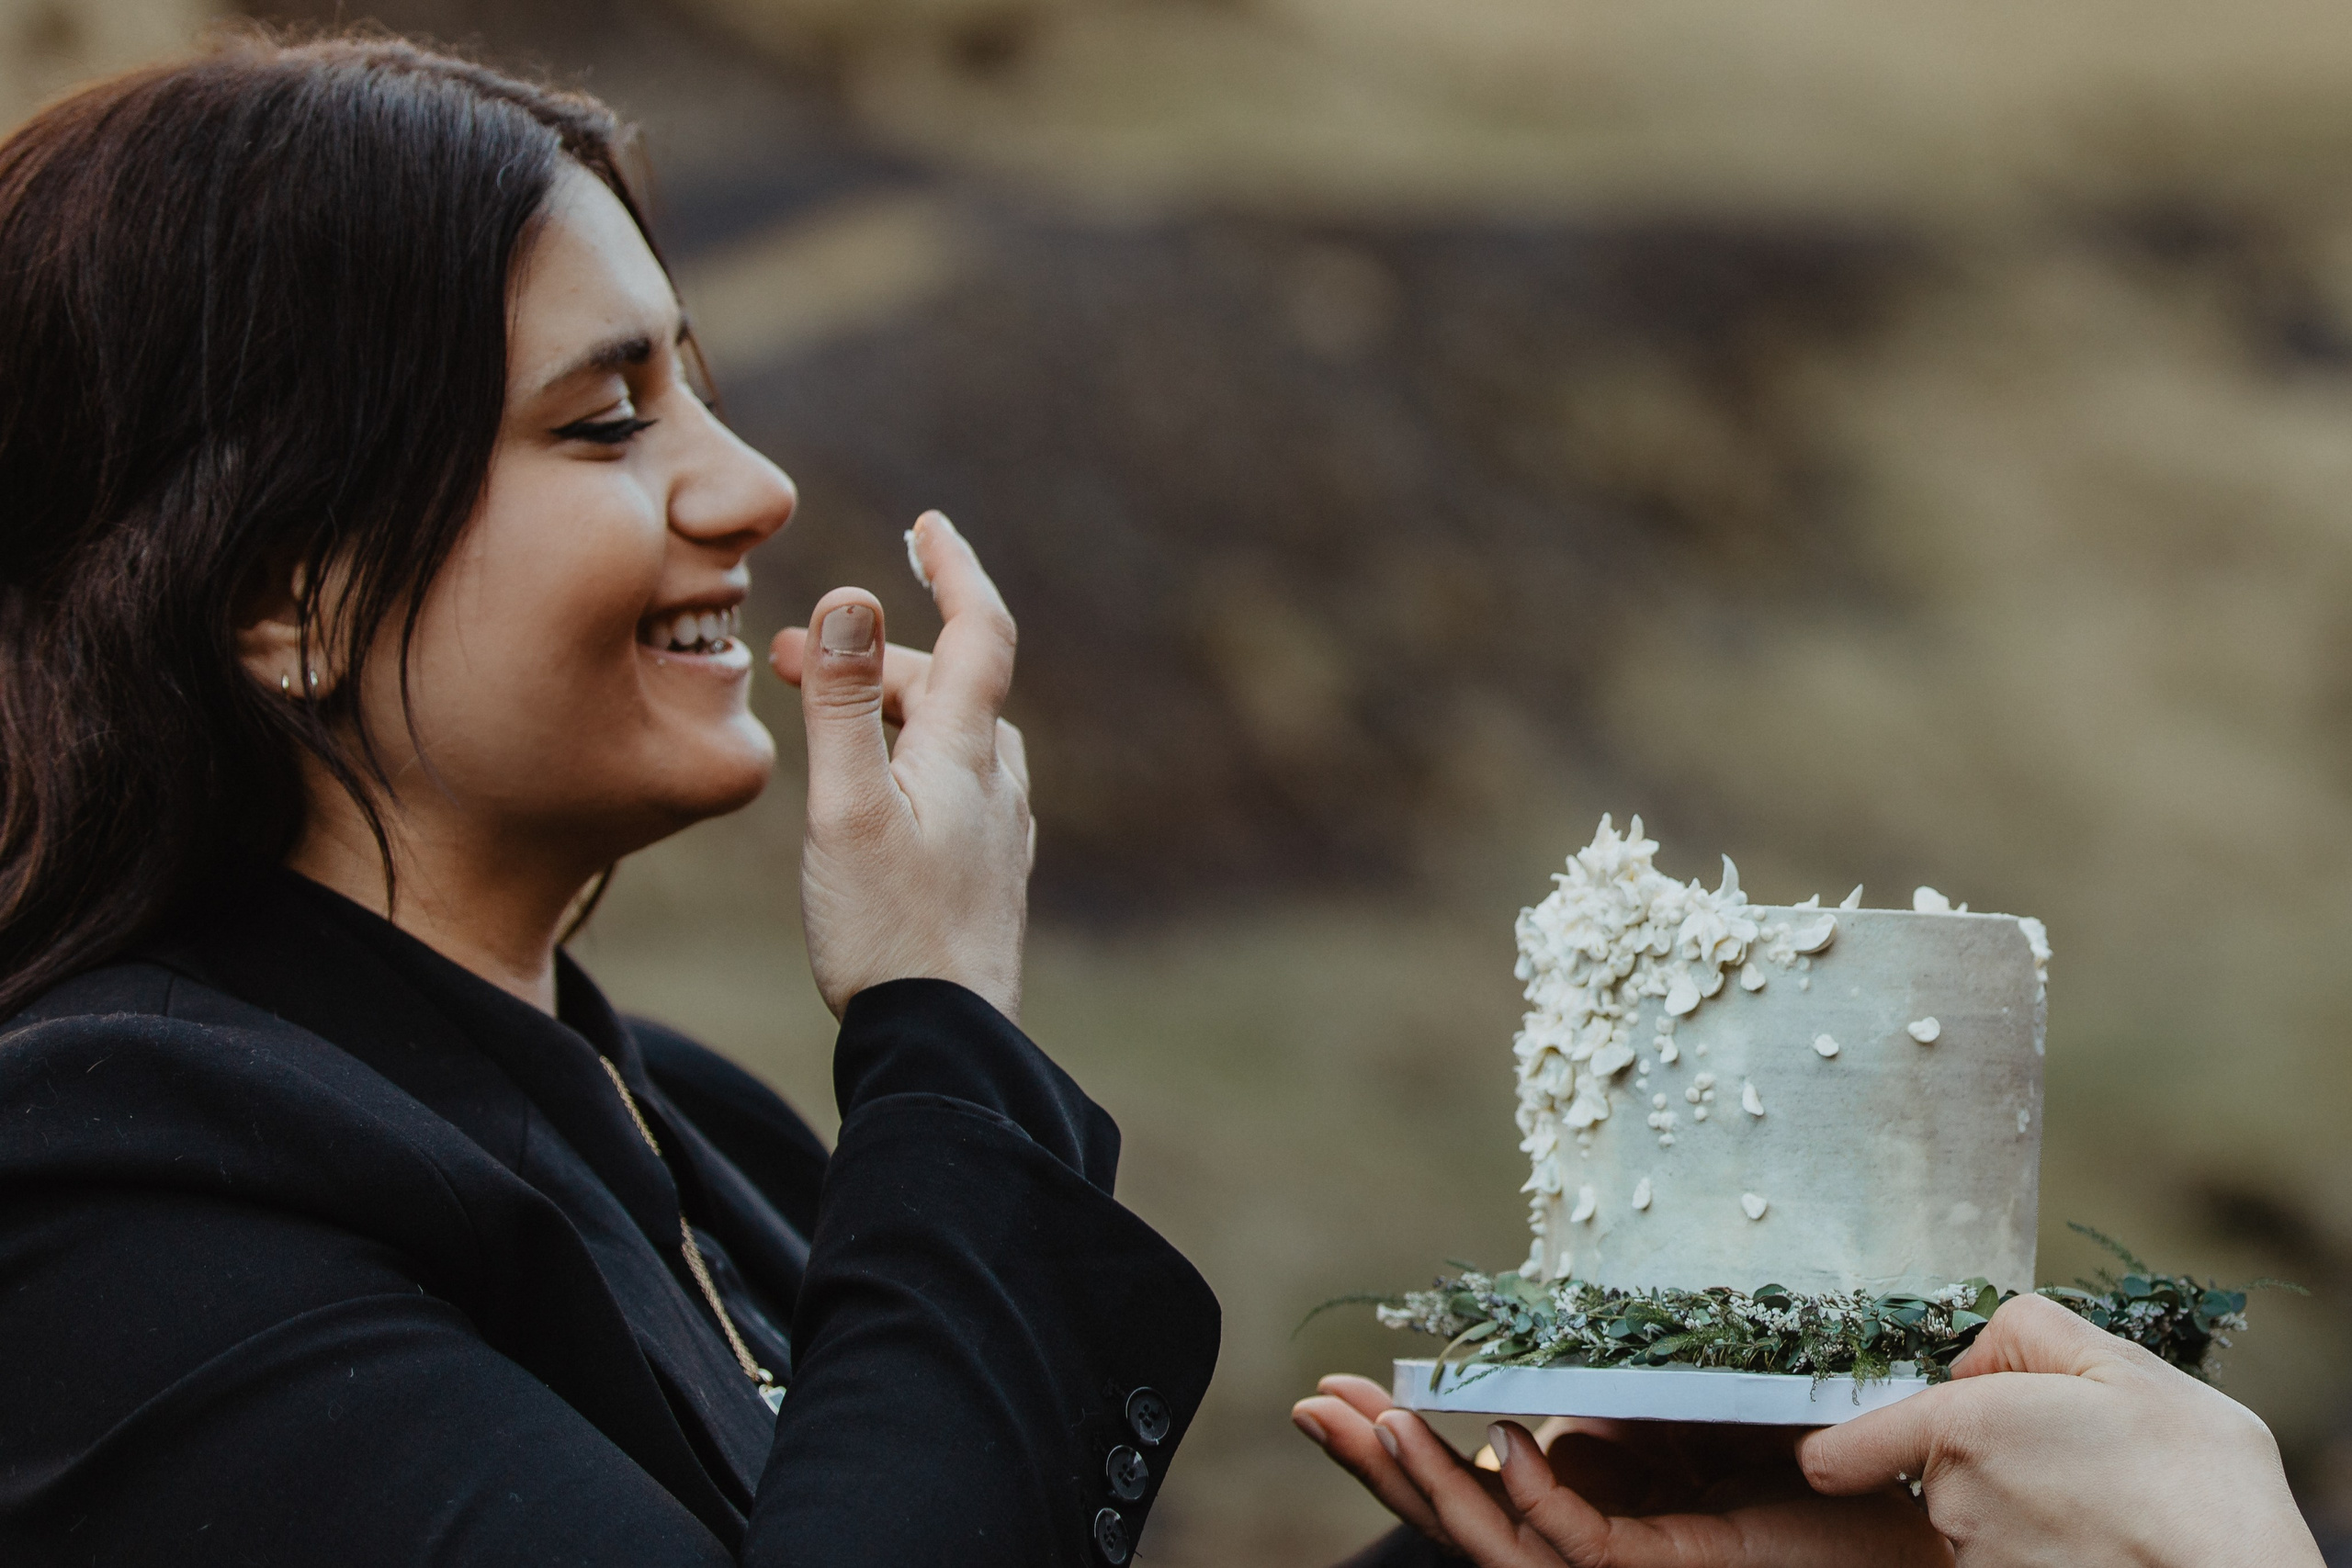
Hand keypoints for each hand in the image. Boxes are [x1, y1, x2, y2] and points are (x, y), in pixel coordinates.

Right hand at [770, 511, 1032, 1019]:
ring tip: (818, 725)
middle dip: (873, 659)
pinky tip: (870, 796)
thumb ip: (846, 704)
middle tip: (785, 664)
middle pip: (948, 687)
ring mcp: (998, 831)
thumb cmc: (886, 933)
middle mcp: (998, 782)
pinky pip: (953, 786)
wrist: (945, 1047)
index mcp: (968, 753)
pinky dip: (906, 760)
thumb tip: (853, 595)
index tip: (925, 526)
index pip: (980, 629)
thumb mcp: (846, 809)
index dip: (953, 569)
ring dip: (887, 712)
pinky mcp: (987, 875)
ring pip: (949, 739)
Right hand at [1294, 1373, 1948, 1565]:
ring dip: (1434, 1480)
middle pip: (1462, 1517)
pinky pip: (1585, 1546)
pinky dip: (1537, 1499)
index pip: (1476, 1483)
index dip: (1405, 1444)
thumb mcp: (1697, 1416)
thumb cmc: (1820, 1476)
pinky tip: (1503, 1447)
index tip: (1343, 1389)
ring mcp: (1628, 1565)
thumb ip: (1630, 1408)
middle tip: (1311, 1406)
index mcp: (1595, 1509)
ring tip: (1377, 1423)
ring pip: (1502, 1541)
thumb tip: (1559, 1383)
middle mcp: (1597, 1546)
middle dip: (1381, 1463)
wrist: (1913, 1523)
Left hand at [1799, 1292, 2322, 1567]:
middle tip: (2066, 1451)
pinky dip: (2039, 1547)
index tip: (1865, 1437)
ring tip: (2097, 1500)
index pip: (1837, 1452)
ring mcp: (1980, 1563)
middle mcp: (1952, 1506)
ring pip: (1972, 1522)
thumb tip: (1974, 1358)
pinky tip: (2098, 1538)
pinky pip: (2006, 1557)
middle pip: (1930, 1473)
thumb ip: (2026, 1332)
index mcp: (1960, 1431)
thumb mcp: (2117, 1361)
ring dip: (2017, 1506)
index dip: (1843, 1440)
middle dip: (1983, 1457)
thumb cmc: (2195, 1477)